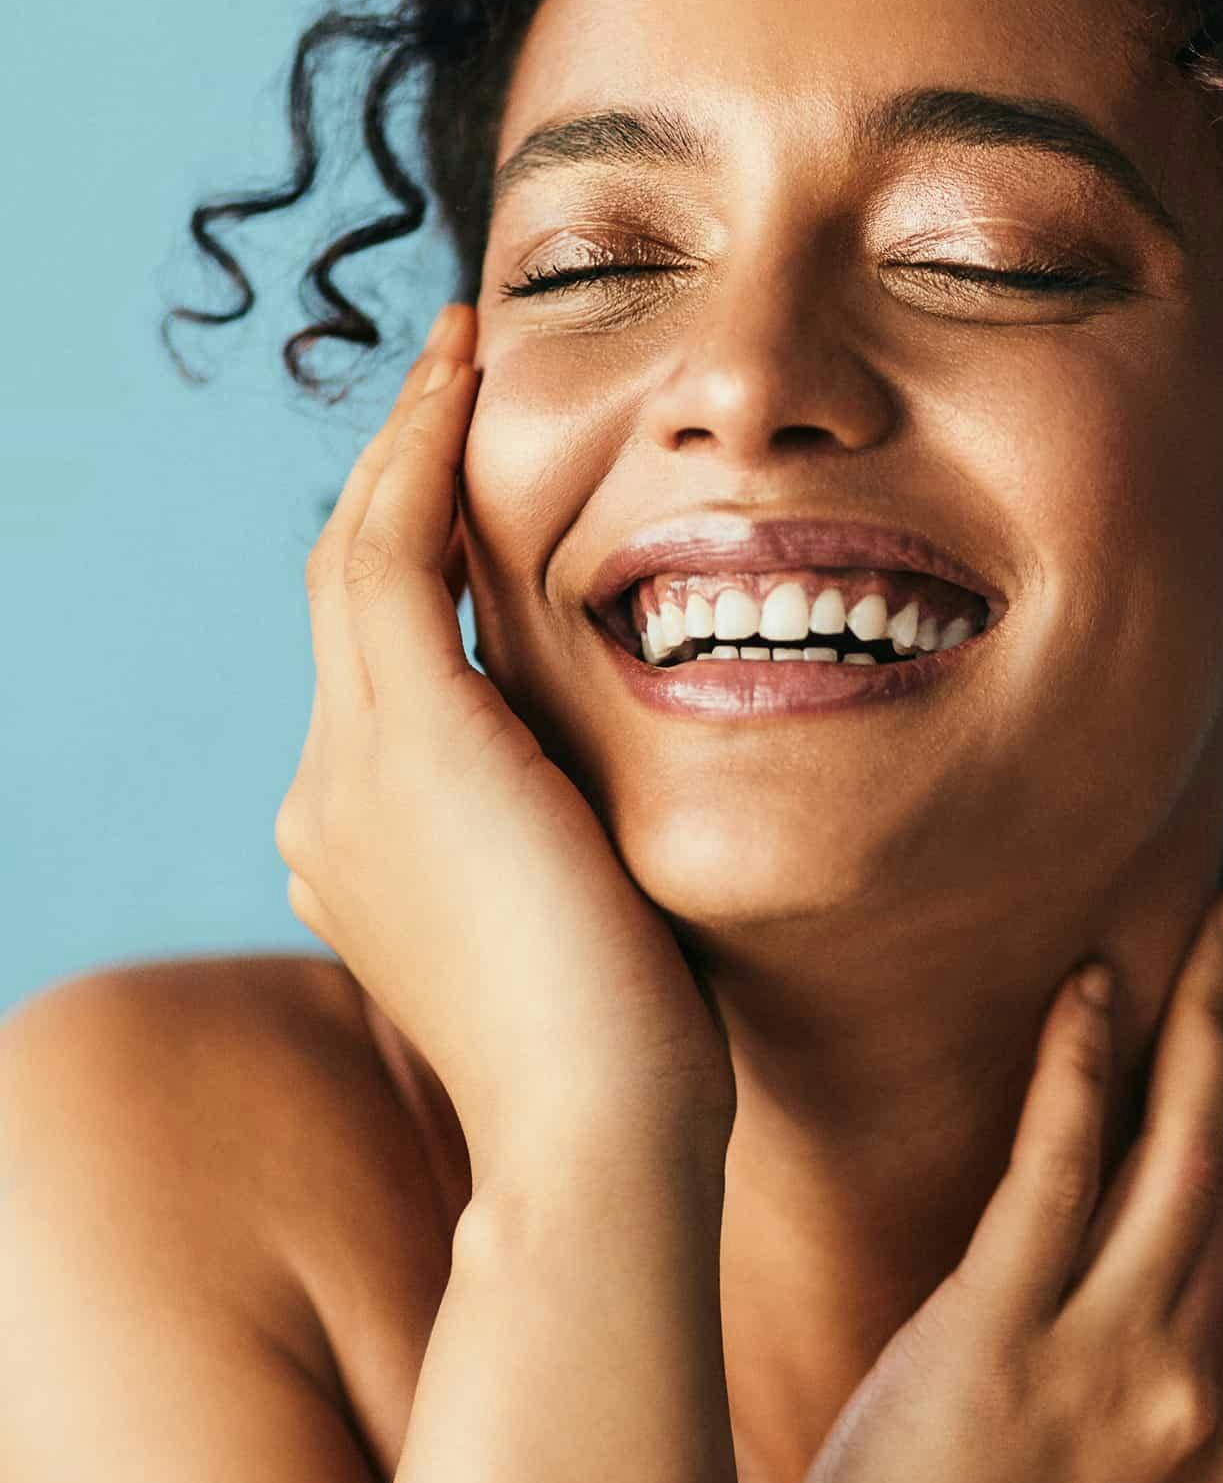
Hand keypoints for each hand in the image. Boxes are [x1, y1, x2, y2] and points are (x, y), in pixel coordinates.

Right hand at [273, 303, 735, 1182]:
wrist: (600, 1129)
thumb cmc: (630, 1039)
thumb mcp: (579, 907)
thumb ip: (562, 827)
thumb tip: (603, 781)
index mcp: (371, 836)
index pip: (384, 660)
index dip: (416, 554)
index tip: (473, 474)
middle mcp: (332, 792)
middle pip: (349, 590)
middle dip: (400, 475)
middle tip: (454, 375)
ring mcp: (352, 767)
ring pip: (356, 556)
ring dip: (407, 443)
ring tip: (458, 353)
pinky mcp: (405, 741)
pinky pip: (389, 557)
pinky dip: (418, 462)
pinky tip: (464, 385)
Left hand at [792, 889, 1222, 1482]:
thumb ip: (1156, 1388)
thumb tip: (1165, 1275)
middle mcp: (1196, 1396)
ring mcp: (1106, 1366)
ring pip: (1180, 1156)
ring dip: (1199, 1029)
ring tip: (1199, 939)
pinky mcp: (996, 1335)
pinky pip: (1055, 1168)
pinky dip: (1079, 1065)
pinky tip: (1087, 986)